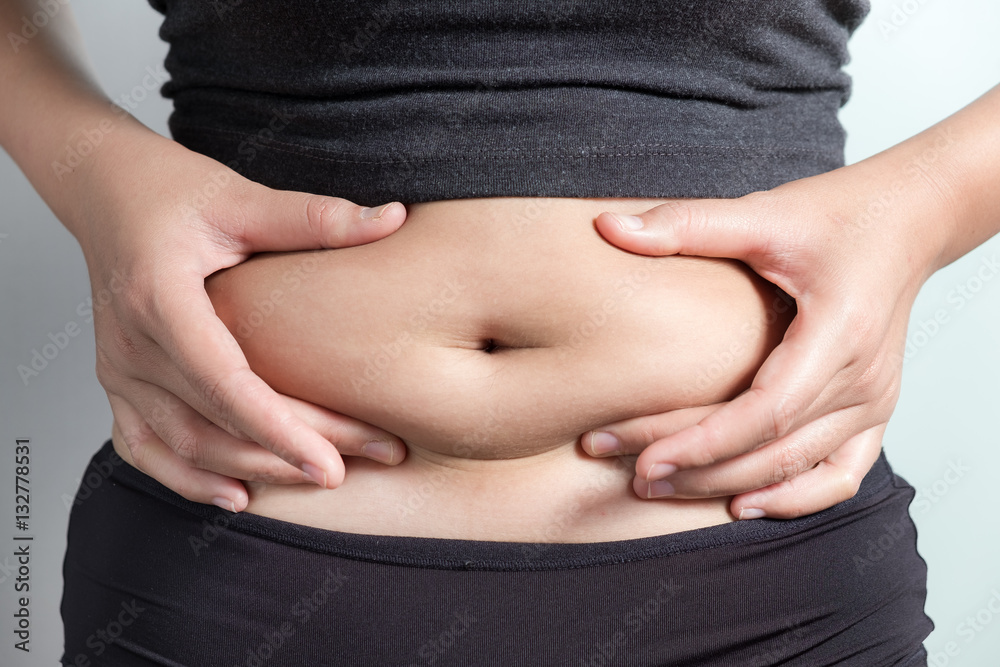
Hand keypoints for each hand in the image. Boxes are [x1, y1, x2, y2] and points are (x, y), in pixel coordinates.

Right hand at [75, 129, 407, 510]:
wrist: (102, 190)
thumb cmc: (168, 190)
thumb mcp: (240, 197)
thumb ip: (314, 218)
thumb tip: (393, 218)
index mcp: (159, 298)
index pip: (224, 382)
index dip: (279, 430)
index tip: (333, 463)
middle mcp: (131, 345)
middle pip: (216, 422)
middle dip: (293, 451)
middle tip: (372, 456)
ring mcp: (118, 369)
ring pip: (184, 446)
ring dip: (254, 470)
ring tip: (322, 479)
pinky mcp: (118, 382)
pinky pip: (144, 448)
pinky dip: (187, 478)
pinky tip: (236, 495)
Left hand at [580, 170, 937, 519]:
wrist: (906, 220)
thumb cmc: (838, 215)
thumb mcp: (761, 211)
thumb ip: (685, 224)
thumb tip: (606, 225)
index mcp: (839, 334)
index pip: (765, 413)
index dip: (702, 443)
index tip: (642, 458)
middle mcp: (865, 379)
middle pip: (772, 450)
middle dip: (697, 470)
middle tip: (632, 475)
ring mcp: (876, 401)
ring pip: (799, 469)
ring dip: (729, 486)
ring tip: (664, 488)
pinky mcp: (875, 410)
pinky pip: (841, 475)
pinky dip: (795, 496)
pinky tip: (744, 503)